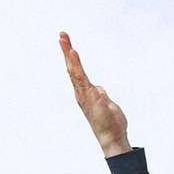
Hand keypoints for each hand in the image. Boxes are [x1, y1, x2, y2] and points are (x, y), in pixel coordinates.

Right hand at [60, 31, 130, 157]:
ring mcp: (85, 96)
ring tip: (66, 42)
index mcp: (86, 92)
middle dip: (66, 51)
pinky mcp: (90, 98)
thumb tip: (97, 89)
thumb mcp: (107, 104)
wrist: (112, 138)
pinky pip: (82, 80)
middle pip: (72, 68)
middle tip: (62, 35)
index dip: (71, 57)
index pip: (77, 71)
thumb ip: (100, 94)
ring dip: (70, 57)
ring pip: (75, 73)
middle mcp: (82, 93)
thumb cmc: (110, 123)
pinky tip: (74, 56)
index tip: (67, 42)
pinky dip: (77, 68)